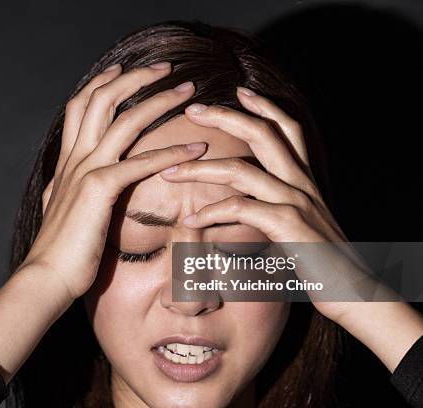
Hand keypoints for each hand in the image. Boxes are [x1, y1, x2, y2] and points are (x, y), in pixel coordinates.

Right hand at [21, 62, 207, 299]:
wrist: (47, 276)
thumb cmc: (60, 250)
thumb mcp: (61, 209)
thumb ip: (69, 189)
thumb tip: (76, 184)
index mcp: (66, 161)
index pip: (79, 107)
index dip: (101, 82)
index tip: (121, 68)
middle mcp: (74, 158)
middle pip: (101, 100)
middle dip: (134, 77)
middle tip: (165, 68)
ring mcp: (85, 170)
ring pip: (124, 121)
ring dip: (159, 102)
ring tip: (188, 91)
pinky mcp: (99, 189)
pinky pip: (140, 162)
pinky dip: (171, 151)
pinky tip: (195, 147)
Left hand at [159, 87, 422, 370]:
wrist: (356, 294)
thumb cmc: (324, 261)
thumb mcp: (302, 225)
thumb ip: (280, 207)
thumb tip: (249, 204)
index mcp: (304, 179)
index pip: (287, 129)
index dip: (264, 106)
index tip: (237, 91)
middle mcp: (301, 183)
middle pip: (262, 134)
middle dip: (223, 117)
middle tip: (191, 110)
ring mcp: (296, 202)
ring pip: (241, 171)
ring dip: (199, 169)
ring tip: (169, 172)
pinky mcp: (289, 226)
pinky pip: (242, 209)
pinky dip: (212, 213)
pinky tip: (190, 222)